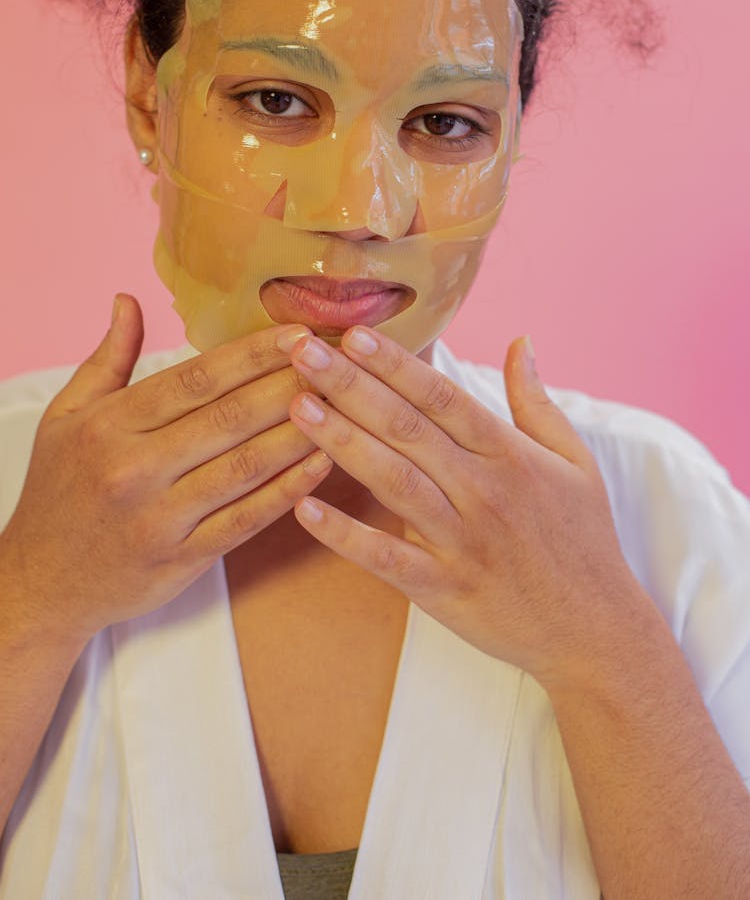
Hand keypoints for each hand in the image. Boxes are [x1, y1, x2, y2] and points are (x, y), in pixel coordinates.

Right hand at [1, 295, 331, 641]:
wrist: (40, 584)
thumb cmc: (58, 492)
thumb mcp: (65, 417)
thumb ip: (106, 359)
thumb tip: (128, 299)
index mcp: (110, 424)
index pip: (195, 379)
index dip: (253, 354)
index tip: (298, 333)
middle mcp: (134, 468)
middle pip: (228, 417)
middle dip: (289, 385)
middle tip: (337, 362)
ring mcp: (160, 518)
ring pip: (244, 467)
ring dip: (300, 433)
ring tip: (344, 405)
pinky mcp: (181, 560)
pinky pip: (245, 520)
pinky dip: (287, 491)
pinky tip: (323, 464)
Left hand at [287, 327, 642, 687]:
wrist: (597, 632)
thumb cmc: (583, 540)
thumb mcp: (576, 461)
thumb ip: (537, 401)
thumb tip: (521, 341)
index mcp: (510, 455)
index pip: (443, 397)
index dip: (397, 364)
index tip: (353, 334)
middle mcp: (484, 491)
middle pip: (407, 428)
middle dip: (351, 385)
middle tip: (302, 350)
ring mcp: (462, 540)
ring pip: (393, 481)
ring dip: (341, 441)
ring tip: (296, 406)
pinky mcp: (444, 589)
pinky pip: (387, 559)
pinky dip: (345, 535)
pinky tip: (304, 507)